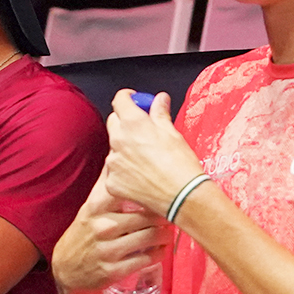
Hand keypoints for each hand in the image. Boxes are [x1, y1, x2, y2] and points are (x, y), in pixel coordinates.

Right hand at [53, 172, 168, 292]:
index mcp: (96, 207)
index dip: (150, 191)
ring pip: (149, 238)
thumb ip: (105, 184)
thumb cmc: (83, 233)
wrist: (65, 268)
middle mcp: (102, 227)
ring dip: (164, 235)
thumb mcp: (89, 207)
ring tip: (168, 231)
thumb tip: (116, 154)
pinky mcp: (113, 270)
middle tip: (173, 213)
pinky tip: (161, 249)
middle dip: (163, 216)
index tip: (163, 190)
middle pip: (146, 217)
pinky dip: (158, 253)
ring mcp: (107, 250)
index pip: (129, 192)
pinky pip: (145, 259)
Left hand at [101, 90, 206, 216]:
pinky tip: (141, 176)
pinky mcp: (111, 182)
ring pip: (114, 149)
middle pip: (113, 122)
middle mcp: (118, 140)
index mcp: (133, 123)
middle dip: (125, 122)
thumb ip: (160, 113)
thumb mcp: (172, 133)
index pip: (120, 100)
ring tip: (146, 160)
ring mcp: (112, 162)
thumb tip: (159, 99)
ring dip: (125, 149)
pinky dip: (124, 172)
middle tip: (143, 130)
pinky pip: (114, 171)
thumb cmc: (181, 165)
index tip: (134, 100)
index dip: (128, 97)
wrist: (183, 196)